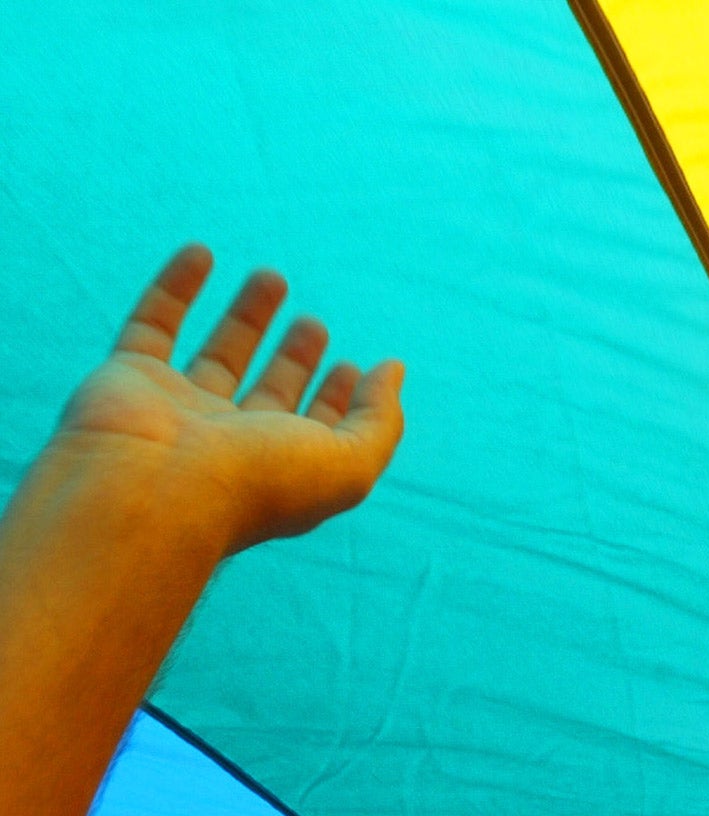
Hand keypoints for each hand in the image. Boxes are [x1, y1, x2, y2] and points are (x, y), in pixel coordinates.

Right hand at [50, 244, 403, 554]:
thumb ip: (380, 418)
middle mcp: (231, 443)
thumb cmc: (258, 481)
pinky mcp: (130, 376)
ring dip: (247, 317)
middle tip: (316, 325)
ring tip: (275, 276)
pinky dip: (175, 287)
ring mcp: (179, 410)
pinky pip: (152, 322)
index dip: (338, 400)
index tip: (354, 367)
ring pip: (218, 355)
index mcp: (282, 468)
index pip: (316, 429)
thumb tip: (393, 370)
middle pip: (269, 392)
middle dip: (295, 358)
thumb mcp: (349, 462)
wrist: (154, 488)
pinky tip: (202, 251)